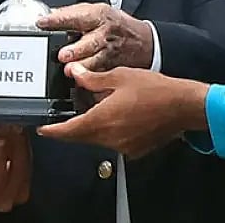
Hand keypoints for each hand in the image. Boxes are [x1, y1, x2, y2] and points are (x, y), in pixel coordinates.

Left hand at [36, 3, 154, 70]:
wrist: (144, 43)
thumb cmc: (116, 26)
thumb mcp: (97, 11)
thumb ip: (73, 13)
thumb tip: (50, 15)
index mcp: (98, 16)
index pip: (77, 16)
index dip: (59, 19)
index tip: (43, 22)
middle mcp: (104, 36)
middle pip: (90, 43)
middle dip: (76, 49)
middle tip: (62, 55)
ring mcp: (109, 55)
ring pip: (96, 63)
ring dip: (82, 68)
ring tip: (69, 71)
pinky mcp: (112, 70)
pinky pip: (101, 77)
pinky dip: (91, 81)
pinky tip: (82, 84)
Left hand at [36, 64, 208, 158]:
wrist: (184, 107)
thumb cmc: (156, 90)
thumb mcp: (119, 77)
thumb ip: (92, 79)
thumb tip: (74, 74)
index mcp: (102, 120)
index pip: (67, 130)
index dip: (51, 130)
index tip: (41, 127)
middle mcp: (110, 138)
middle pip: (80, 136)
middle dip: (72, 125)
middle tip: (67, 111)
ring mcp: (122, 146)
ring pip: (96, 138)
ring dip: (92, 125)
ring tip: (98, 106)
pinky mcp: (134, 150)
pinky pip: (113, 141)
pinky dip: (109, 130)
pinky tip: (117, 114)